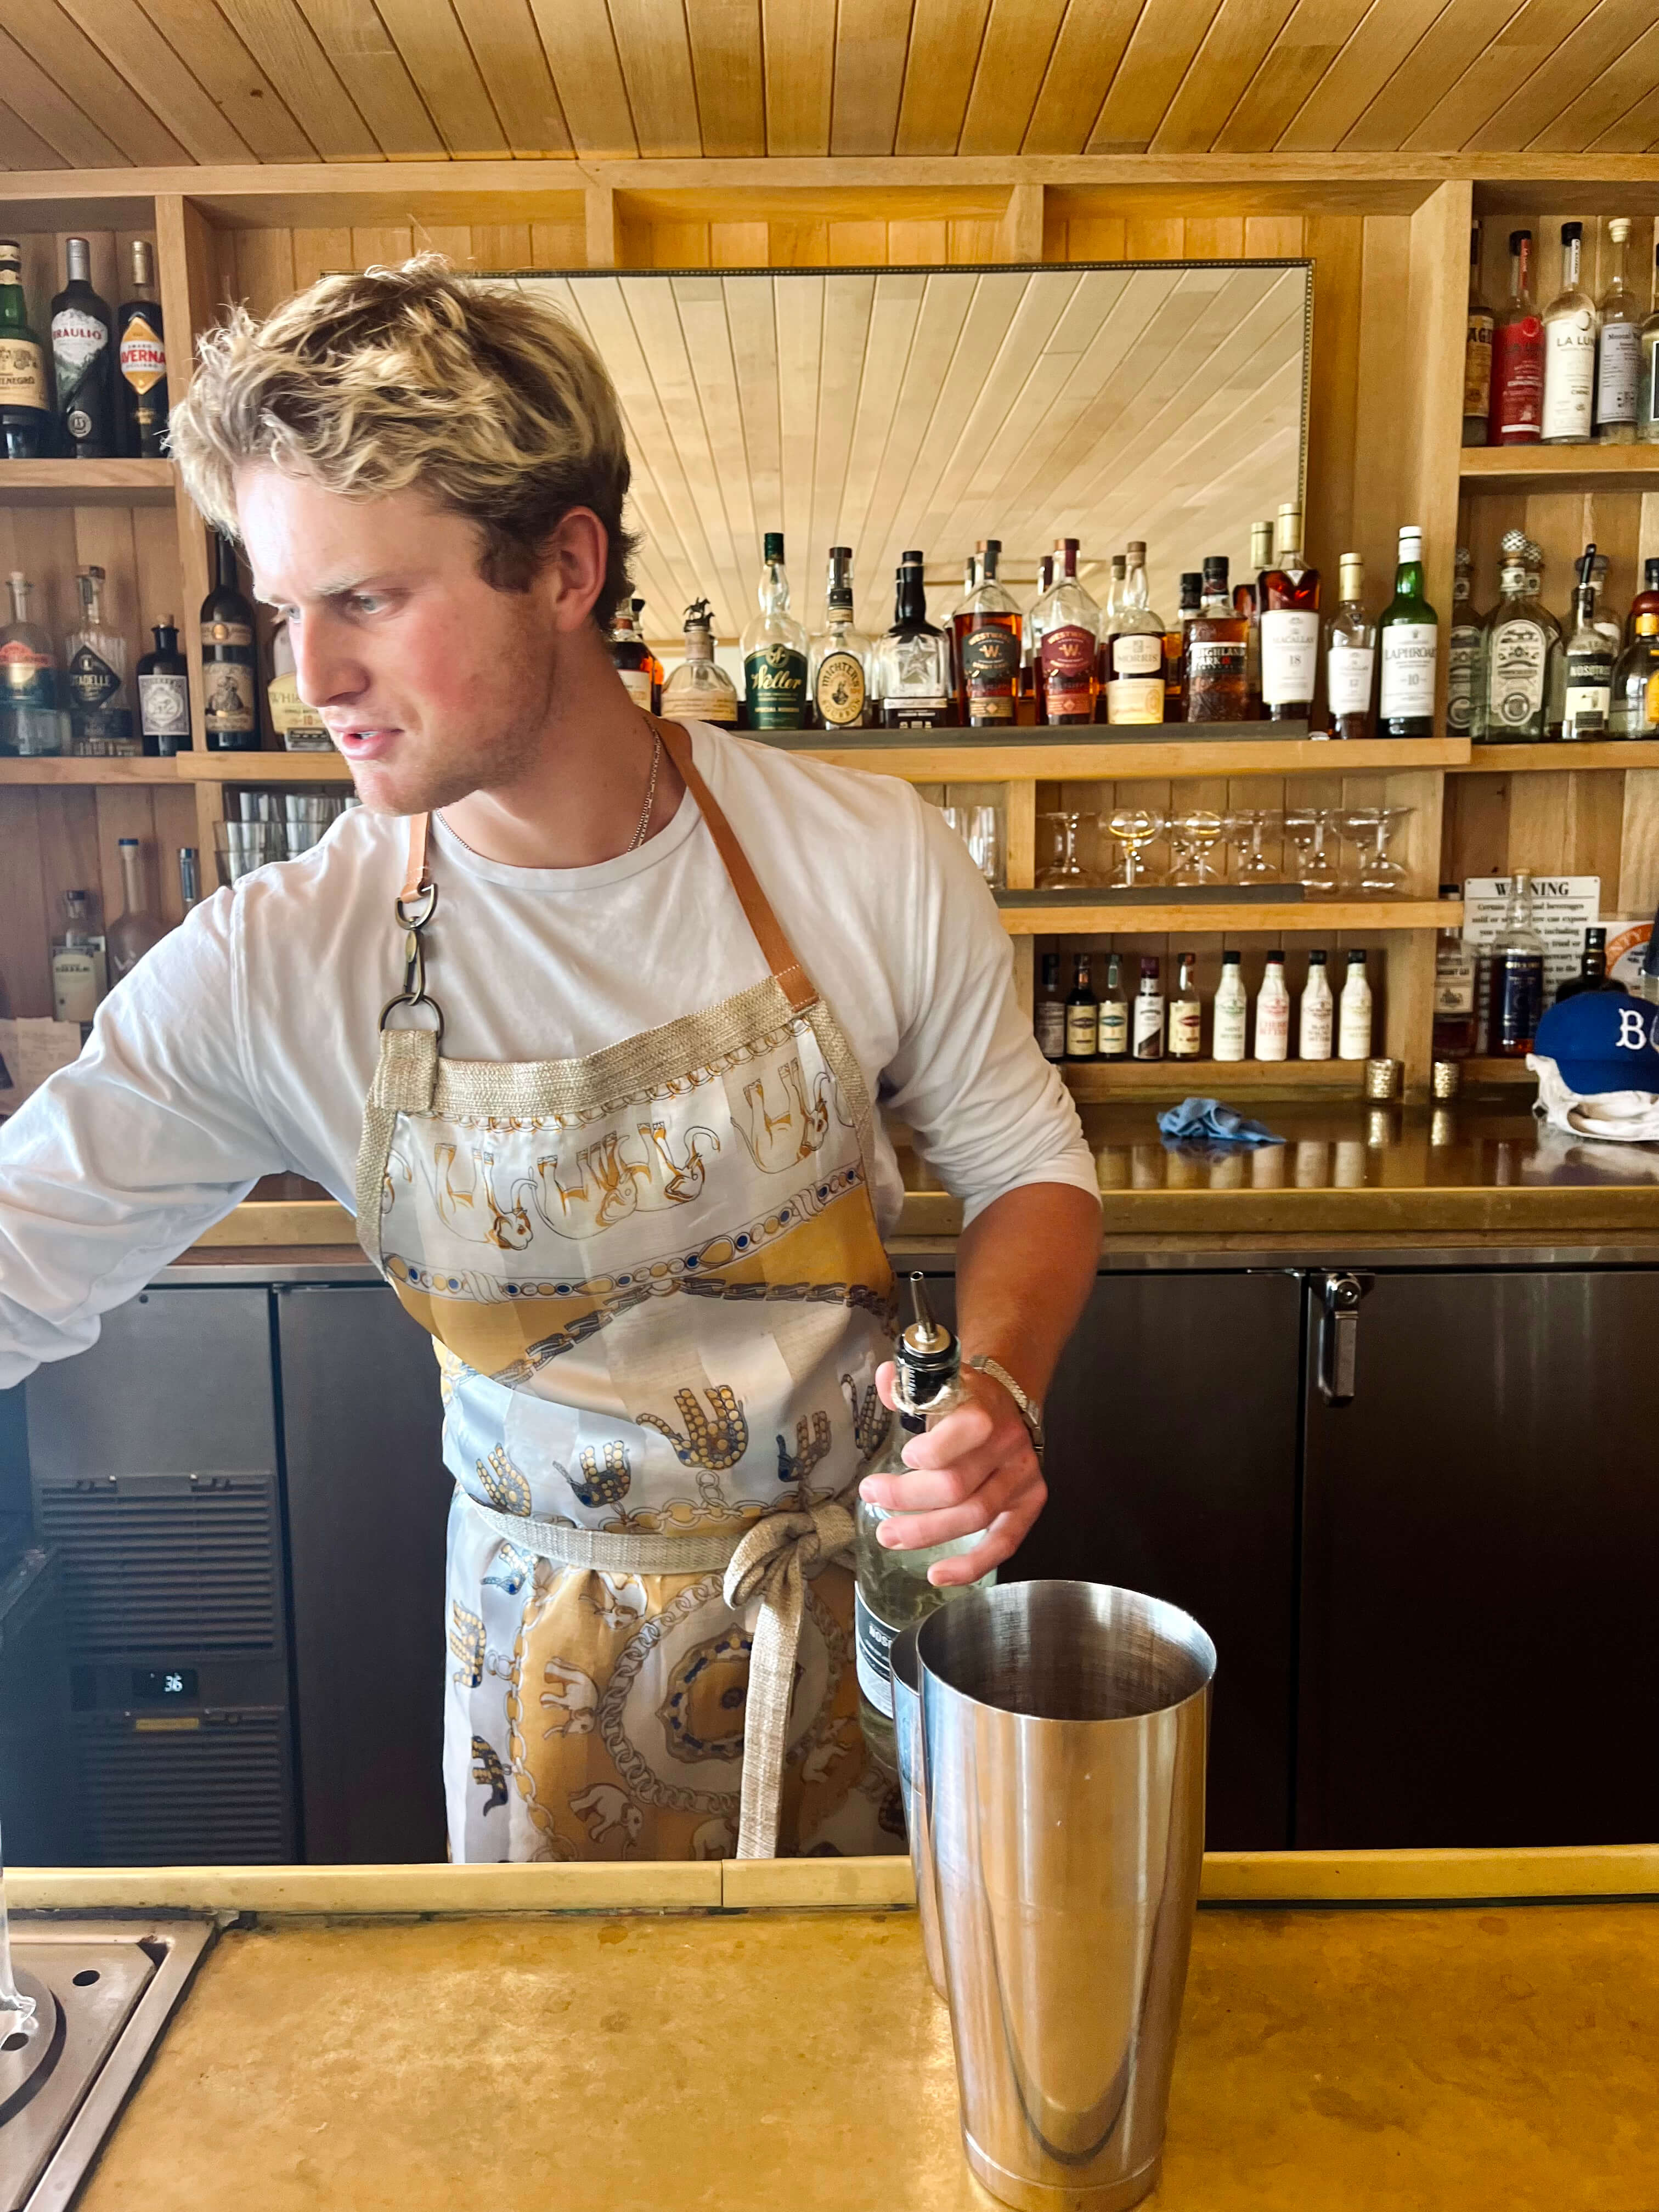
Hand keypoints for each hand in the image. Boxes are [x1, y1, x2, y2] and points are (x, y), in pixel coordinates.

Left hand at [857, 1361, 1045, 1586]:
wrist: (1007, 1402)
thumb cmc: (965, 1398)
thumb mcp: (938, 1381)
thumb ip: (907, 1383)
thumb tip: (886, 1380)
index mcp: (985, 1410)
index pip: (965, 1432)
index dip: (929, 1451)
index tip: (903, 1455)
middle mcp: (1008, 1445)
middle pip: (957, 1485)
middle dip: (907, 1497)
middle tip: (872, 1497)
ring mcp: (1021, 1478)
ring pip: (974, 1516)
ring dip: (926, 1532)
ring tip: (888, 1535)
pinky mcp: (1029, 1503)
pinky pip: (1004, 1543)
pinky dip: (971, 1564)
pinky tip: (939, 1575)